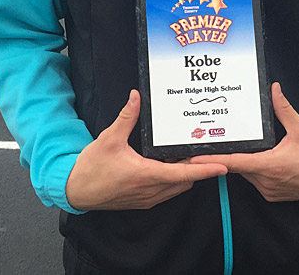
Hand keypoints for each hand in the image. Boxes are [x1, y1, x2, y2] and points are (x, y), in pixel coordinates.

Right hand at [65, 89, 226, 210]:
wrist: (76, 191)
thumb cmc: (91, 168)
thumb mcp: (109, 138)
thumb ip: (126, 117)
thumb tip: (136, 97)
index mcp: (146, 175)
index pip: (183, 173)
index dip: (205, 170)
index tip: (222, 166)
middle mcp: (150, 190)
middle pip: (185, 181)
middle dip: (197, 169)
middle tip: (204, 152)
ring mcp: (147, 198)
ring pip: (176, 189)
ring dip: (184, 175)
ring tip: (186, 156)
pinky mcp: (142, 201)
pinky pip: (166, 193)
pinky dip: (172, 181)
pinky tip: (167, 166)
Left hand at [190, 82, 298, 201]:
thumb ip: (284, 109)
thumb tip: (274, 90)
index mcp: (270, 165)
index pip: (235, 163)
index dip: (213, 160)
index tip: (194, 157)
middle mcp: (267, 181)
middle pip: (238, 167)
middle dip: (231, 154)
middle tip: (219, 141)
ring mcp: (269, 191)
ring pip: (247, 174)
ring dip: (245, 162)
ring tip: (248, 146)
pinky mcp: (273, 195)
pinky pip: (256, 181)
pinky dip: (255, 170)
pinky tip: (263, 159)